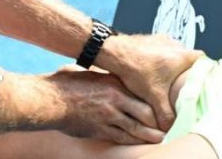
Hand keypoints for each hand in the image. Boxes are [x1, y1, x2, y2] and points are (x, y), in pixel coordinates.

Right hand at [48, 67, 163, 143]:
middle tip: (169, 129)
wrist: (52, 99)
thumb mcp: (98, 77)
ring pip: (135, 130)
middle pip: (145, 116)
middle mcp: (116, 101)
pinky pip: (121, 138)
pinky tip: (139, 144)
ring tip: (161, 139)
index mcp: (117, 86)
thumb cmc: (72, 85)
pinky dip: (132, 142)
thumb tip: (126, 85)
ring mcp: (108, 117)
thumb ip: (114, 84)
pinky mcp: (99, 130)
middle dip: (158, 124)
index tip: (165, 110)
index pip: (144, 98)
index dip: (157, 107)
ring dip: (149, 136)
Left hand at [97, 33, 203, 130]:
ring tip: (165, 78)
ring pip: (175, 53)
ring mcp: (163, 40)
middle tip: (182, 83)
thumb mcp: (153, 96)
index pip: (203, 59)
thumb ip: (165, 113)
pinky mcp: (151, 40)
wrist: (115, 54)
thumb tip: (170, 127)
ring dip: (172, 64)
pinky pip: (161, 50)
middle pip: (189, 58)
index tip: (203, 78)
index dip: (205, 68)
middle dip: (186, 70)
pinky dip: (160, 59)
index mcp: (182, 56)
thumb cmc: (136, 70)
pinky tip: (151, 70)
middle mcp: (175, 45)